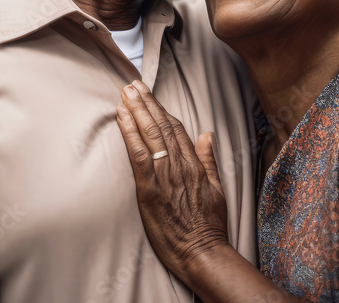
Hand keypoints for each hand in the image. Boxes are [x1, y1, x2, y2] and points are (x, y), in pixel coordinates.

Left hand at [115, 80, 228, 284]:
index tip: (149, 95)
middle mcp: (180, 165)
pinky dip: (130, 132)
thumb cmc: (209, 227)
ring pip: (150, 134)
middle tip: (132, 84)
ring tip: (125, 92)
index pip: (176, 129)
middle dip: (146, 102)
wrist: (204, 253)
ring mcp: (164, 176)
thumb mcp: (217, 190)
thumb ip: (209, 160)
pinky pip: (138, 154)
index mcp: (195, 165)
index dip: (161, 109)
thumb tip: (207, 134)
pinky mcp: (149, 190)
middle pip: (161, 126)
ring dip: (136, 110)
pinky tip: (122, 117)